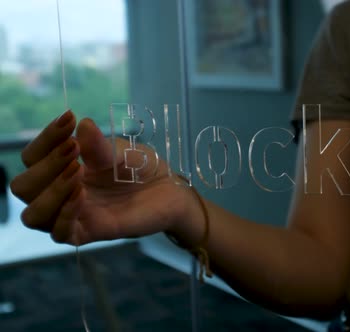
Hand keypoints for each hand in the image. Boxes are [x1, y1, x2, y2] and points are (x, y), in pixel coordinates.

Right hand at [10, 110, 195, 244]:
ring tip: (77, 172)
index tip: (69, 119)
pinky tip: (82, 195)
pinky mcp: (90, 232)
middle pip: (22, 187)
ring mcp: (74, 214)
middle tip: (73, 151)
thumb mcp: (119, 151)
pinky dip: (65, 214)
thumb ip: (99, 145)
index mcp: (62, 168)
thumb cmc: (140, 168)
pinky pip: (60, 233)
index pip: (33, 156)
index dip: (45, 138)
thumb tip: (82, 124)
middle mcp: (60, 193)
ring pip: (33, 215)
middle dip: (43, 166)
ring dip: (49, 193)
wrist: (170, 191)